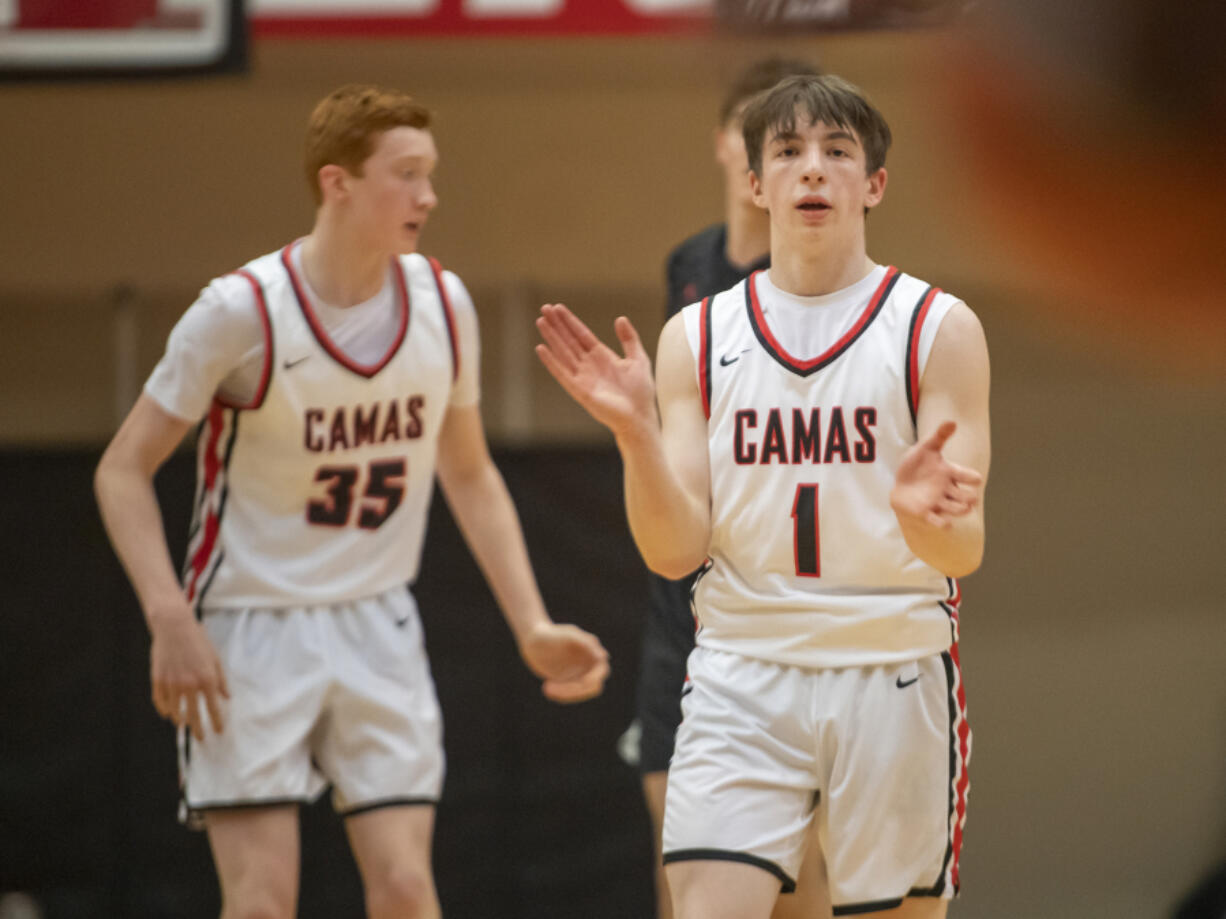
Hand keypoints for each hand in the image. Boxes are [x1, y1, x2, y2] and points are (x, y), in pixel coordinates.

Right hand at [148, 607, 229, 739]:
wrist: (174, 627)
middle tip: (200, 738)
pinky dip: (165, 710)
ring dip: (180, 720)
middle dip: (198, 729)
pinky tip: (169, 713)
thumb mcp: (215, 659)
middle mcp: (189, 684)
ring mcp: (172, 683)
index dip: (216, 722)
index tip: (218, 731)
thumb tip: (227, 698)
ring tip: (184, 725)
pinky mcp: (158, 680)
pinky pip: (161, 702)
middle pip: (193, 715)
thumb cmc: (198, 642)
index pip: (213, 708)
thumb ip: (221, 680)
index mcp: (207, 679)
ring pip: (175, 711)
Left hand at [518, 621, 610, 703]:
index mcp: (593, 652)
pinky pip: (569, 694)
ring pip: (581, 692)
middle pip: (593, 686)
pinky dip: (560, 694)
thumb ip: (586, 643)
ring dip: (566, 693)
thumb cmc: (552, 634)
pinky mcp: (569, 682)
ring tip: (547, 686)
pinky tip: (546, 687)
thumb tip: (604, 656)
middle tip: (555, 685)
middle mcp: (589, 665)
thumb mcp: (567, 635)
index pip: (601, 671)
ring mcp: (580, 675)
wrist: (534, 640)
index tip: (582, 682)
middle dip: (576, 689)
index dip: (594, 678)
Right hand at [535, 305, 656, 437]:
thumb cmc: (641, 391)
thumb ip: (629, 339)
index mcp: (602, 356)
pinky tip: (542, 349)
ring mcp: (583, 377)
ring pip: (563, 352)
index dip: (570, 321)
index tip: (558, 307)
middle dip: (557, 325)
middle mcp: (589, 365)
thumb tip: (620, 318)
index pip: (581, 334)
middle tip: (544, 308)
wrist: (640, 416)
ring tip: (540, 321)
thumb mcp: (639, 358)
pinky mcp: (580, 390)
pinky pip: (562, 373)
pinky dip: (551, 362)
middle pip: (569, 340)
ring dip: (552, 337)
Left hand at [891, 421, 983, 528]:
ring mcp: (938, 502)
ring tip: (964, 508)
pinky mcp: (926, 512)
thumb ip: (939, 436)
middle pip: (968, 497)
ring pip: (957, 510)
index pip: (969, 477)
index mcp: (950, 473)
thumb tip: (952, 421)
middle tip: (969, 497)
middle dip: (971, 498)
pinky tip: (946, 524)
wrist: (899, 482)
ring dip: (961, 510)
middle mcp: (947, 489)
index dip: (973, 478)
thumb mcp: (925, 448)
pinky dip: (943, 524)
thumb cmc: (916, 465)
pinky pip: (938, 521)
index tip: (973, 478)